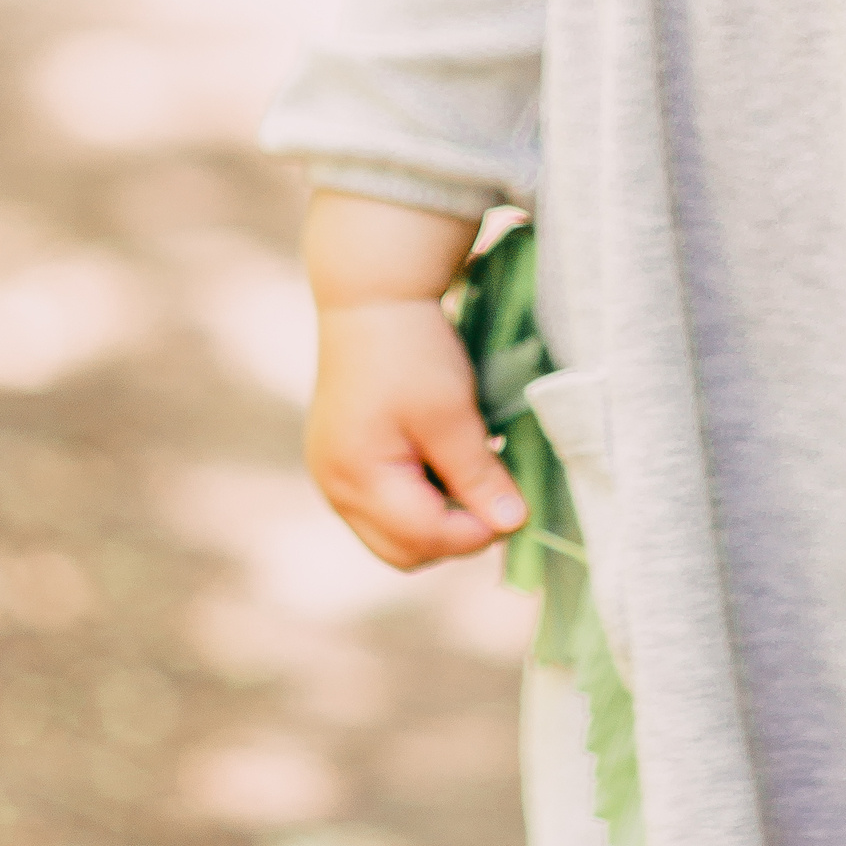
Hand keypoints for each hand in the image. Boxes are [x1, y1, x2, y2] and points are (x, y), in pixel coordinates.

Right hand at [301, 193, 528, 571]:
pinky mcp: (338, 458)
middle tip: (492, 496)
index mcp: (357, 477)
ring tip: (467, 475)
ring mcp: (331, 473)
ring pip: (391, 533)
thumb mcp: (452, 414)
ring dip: (435, 518)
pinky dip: (416, 498)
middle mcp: (334, 486)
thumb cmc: (412, 350)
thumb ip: (478, 476)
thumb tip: (511, 524)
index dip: (475, 532)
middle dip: (452, 534)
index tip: (514, 506)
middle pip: (403, 550)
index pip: (425, 539)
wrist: (371, 295)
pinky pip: (381, 505)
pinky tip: (441, 462)